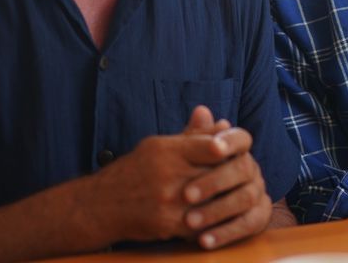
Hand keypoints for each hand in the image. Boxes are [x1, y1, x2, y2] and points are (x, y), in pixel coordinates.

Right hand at [87, 132, 238, 243]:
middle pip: (215, 173)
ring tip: (239, 196)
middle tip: (247, 174)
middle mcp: (168, 175)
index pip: (210, 146)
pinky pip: (202, 224)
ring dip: (228, 199)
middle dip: (232, 175)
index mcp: (166, 151)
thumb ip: (192, 136)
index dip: (229, 148)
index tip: (239, 150)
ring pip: (213, 200)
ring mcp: (169, 202)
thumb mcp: (158, 146)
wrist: (100, 206)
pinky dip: (214, 221)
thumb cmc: (133, 171)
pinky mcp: (168, 225)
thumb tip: (224, 123)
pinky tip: (223, 217)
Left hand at [179, 107, 273, 249]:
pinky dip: (226, 232)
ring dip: (217, 210)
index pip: (242, 138)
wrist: (188, 208)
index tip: (214, 148)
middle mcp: (252, 168)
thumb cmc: (183, 178)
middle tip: (185, 195)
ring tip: (189, 222)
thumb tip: (201, 111)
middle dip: (214, 181)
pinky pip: (248, 225)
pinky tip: (203, 240)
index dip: (230, 141)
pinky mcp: (259, 217)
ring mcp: (258, 192)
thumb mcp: (183, 158)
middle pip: (242, 169)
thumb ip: (193, 138)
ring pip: (245, 198)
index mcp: (237, 150)